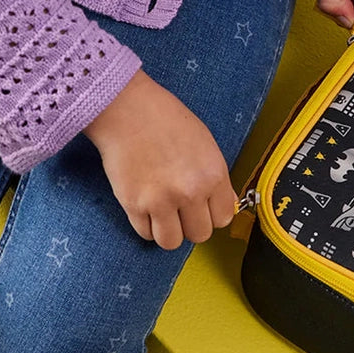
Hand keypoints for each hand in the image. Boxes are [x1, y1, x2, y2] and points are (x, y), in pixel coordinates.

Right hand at [83, 69, 235, 247]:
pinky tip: (145, 206)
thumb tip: (225, 206)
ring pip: (172, 242)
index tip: (202, 207)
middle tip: (180, 209)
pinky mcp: (134, 206)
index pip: (223, 218)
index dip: (212, 214)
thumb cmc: (167, 121)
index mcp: (212, 175)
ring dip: (168, 231)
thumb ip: (217, 179)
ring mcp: (161, 201)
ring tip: (162, 212)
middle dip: (191, 224)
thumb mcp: (205, 144)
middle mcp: (191, 192)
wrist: (127, 110)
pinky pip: (146, 234)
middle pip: (200, 234)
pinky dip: (146, 225)